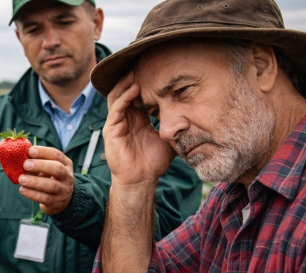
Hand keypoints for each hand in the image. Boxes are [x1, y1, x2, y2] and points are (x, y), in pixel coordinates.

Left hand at [17, 146, 74, 214]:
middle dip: (40, 165)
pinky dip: (32, 194)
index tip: (30, 151)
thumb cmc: (50, 179)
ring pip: (51, 185)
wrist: (62, 200)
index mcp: (65, 164)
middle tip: (25, 164)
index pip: (56, 155)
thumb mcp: (48, 168)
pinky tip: (22, 189)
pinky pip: (45, 198)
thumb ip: (37, 162)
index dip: (43, 152)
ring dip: (34, 182)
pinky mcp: (56, 202)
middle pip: (57, 169)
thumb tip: (21, 155)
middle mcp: (67, 176)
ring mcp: (63, 190)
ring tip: (21, 179)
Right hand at [104, 71, 175, 185]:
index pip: (137, 95)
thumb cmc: (153, 163)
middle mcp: (125, 119)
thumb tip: (194, 115)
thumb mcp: (168, 138)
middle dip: (132, 76)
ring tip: (136, 69)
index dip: (144, 81)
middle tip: (143, 60)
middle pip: (125, 91)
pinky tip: (135, 88)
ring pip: (118, 96)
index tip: (156, 66)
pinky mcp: (111, 130)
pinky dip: (124, 97)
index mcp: (136, 119)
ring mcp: (116, 124)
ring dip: (126, 82)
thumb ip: (174, 125)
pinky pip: (116, 109)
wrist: (142, 181)